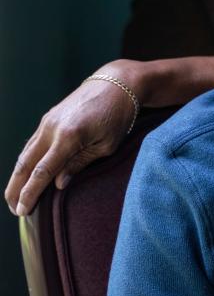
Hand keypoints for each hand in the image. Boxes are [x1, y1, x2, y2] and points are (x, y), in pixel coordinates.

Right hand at [6, 75, 136, 215]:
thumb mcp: (107, 145)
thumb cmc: (117, 117)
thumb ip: (80, 163)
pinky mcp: (48, 118)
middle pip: (25, 164)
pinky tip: (24, 175)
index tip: (23, 211)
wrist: (116, 84)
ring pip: (25, 154)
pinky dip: (26, 162)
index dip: (30, 193)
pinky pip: (32, 144)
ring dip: (17, 177)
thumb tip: (58, 184)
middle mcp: (52, 128)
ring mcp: (47, 122)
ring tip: (16, 198)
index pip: (42, 172)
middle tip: (15, 210)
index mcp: (69, 137)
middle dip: (16, 189)